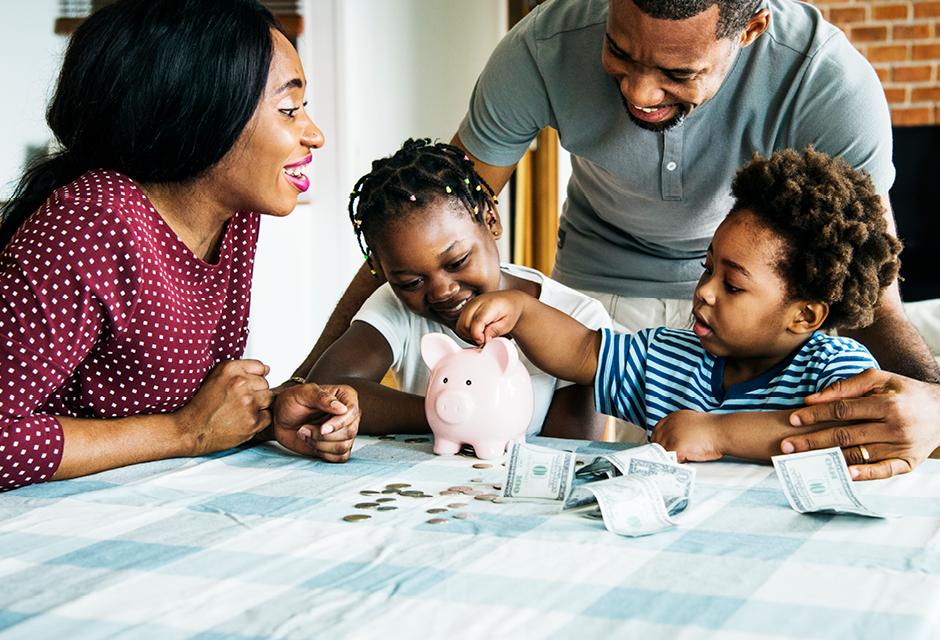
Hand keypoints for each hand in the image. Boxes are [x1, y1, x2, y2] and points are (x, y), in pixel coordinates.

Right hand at [174, 359, 272, 455]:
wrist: (192, 430)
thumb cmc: (202, 406)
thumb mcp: (216, 377)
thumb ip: (242, 369)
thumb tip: (267, 369)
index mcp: (230, 369)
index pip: (260, 367)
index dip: (253, 378)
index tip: (243, 387)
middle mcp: (240, 383)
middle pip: (265, 384)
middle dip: (256, 392)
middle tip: (238, 402)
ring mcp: (248, 402)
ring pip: (268, 399)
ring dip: (259, 406)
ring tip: (241, 411)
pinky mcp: (253, 421)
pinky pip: (268, 416)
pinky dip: (258, 420)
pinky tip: (242, 421)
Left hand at [272, 383, 359, 461]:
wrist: (280, 418)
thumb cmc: (291, 402)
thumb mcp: (303, 393)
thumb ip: (322, 398)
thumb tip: (342, 408)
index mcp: (345, 396)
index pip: (352, 412)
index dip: (338, 424)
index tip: (322, 428)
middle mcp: (348, 414)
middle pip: (350, 432)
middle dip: (324, 436)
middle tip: (305, 428)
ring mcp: (344, 431)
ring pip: (344, 446)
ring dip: (320, 444)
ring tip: (306, 434)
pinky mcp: (338, 446)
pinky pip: (340, 457)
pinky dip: (323, 453)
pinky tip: (312, 443)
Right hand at [456, 290, 527, 345]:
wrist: (509, 301)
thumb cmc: (510, 311)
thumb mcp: (508, 323)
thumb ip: (496, 330)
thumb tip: (484, 339)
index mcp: (489, 305)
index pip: (476, 322)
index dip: (478, 336)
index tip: (484, 342)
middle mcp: (476, 303)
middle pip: (465, 325)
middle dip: (473, 337)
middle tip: (484, 340)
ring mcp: (469, 305)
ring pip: (460, 326)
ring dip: (468, 336)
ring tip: (481, 336)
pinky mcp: (465, 309)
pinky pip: (459, 325)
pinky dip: (465, 332)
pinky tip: (476, 333)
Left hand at [652, 410, 722, 461]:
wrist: (723, 431)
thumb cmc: (714, 430)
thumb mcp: (693, 422)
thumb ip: (680, 429)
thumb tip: (673, 441)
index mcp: (673, 417)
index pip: (657, 431)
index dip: (660, 442)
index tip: (664, 450)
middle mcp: (669, 424)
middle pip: (657, 442)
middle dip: (663, 451)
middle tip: (673, 458)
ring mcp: (671, 434)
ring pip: (662, 451)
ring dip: (670, 457)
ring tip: (683, 458)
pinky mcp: (675, 446)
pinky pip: (669, 459)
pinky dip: (676, 462)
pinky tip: (685, 460)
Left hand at [784, 369, 939, 479]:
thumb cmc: (904, 392)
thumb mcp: (880, 378)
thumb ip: (846, 386)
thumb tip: (811, 399)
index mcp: (887, 404)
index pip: (842, 410)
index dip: (816, 414)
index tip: (793, 419)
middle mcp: (895, 427)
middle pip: (845, 435)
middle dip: (812, 440)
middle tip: (786, 446)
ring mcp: (901, 447)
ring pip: (858, 454)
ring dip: (828, 458)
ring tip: (802, 461)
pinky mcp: (908, 463)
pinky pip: (882, 472)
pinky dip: (863, 474)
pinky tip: (842, 474)